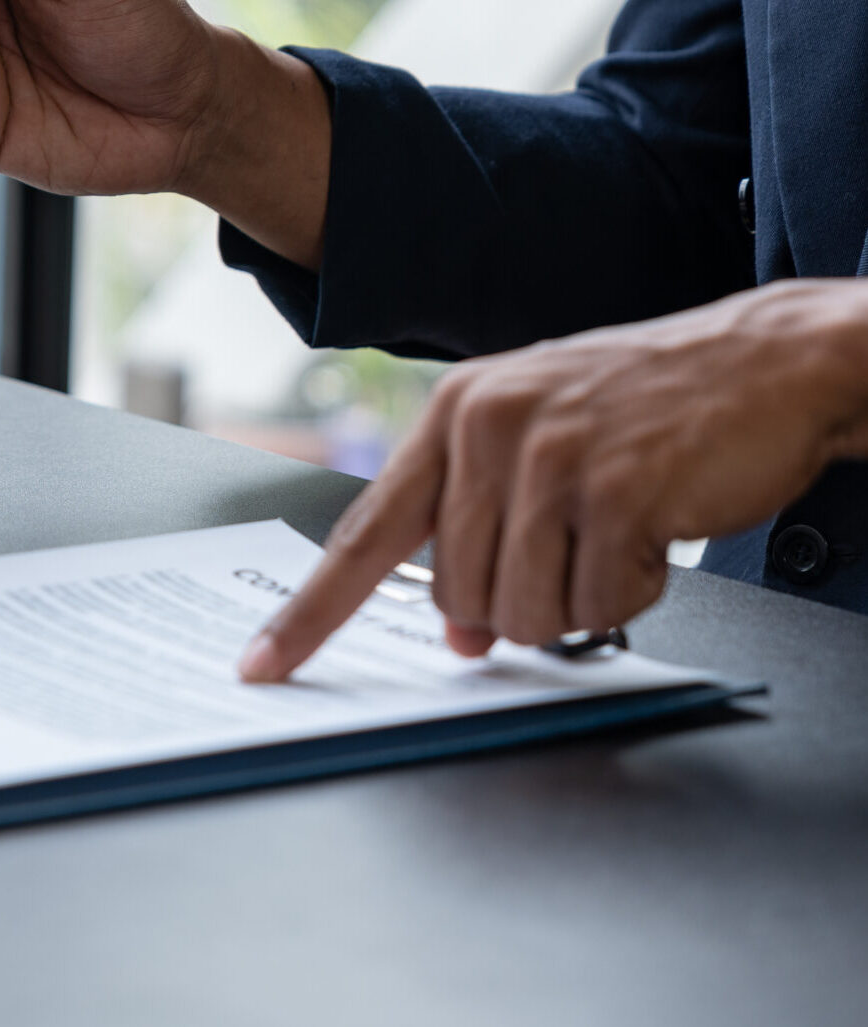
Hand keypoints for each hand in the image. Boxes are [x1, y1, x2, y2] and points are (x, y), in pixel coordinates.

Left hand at [239, 280, 867, 679]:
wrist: (761, 362)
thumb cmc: (643, 408)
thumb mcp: (536, 446)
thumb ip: (480, 527)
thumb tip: (459, 630)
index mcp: (450, 415)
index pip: (365, 533)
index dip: (311, 612)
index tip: (264, 665)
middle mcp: (484, 425)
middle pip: (456, 596)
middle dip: (520, 602)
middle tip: (576, 546)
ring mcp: (547, 452)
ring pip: (524, 612)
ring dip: (581, 598)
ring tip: (615, 530)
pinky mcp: (614, 485)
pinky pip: (599, 602)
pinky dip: (634, 590)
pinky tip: (654, 529)